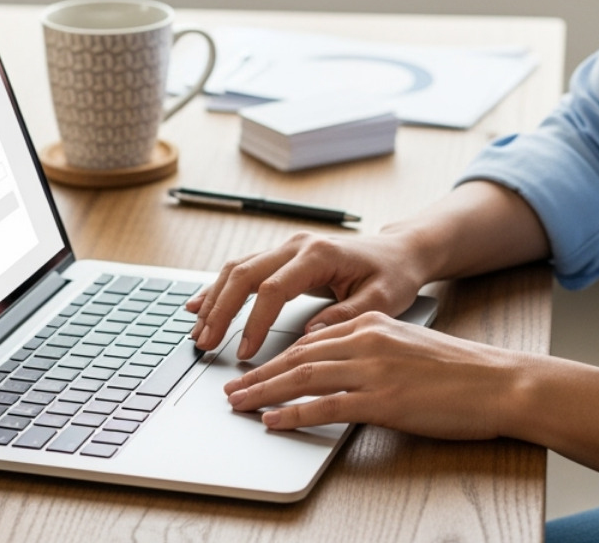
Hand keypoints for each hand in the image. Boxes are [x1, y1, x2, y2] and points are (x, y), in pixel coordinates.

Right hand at [187, 230, 431, 359]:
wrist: (400, 251)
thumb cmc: (394, 275)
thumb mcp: (382, 300)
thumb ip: (345, 316)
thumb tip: (307, 337)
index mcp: (319, 255)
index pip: (274, 289)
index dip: (254, 322)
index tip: (244, 353)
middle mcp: (297, 245)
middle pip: (244, 274)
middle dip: (221, 310)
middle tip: (205, 344)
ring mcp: (288, 247)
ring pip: (238, 269)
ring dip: (215, 300)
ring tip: (198, 332)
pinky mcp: (284, 256)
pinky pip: (244, 269)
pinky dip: (220, 288)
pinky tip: (200, 305)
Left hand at [223, 312, 528, 437]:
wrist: (499, 382)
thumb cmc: (461, 373)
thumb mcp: (410, 347)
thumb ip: (375, 352)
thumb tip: (342, 371)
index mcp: (374, 324)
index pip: (312, 339)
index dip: (277, 355)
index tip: (254, 368)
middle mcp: (368, 340)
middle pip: (298, 356)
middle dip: (260, 373)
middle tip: (232, 388)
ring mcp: (374, 369)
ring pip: (303, 377)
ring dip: (264, 392)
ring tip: (238, 404)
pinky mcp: (383, 399)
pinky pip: (326, 406)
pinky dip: (294, 414)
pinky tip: (273, 422)